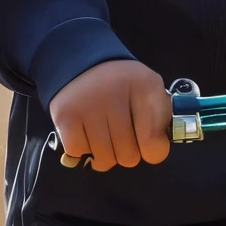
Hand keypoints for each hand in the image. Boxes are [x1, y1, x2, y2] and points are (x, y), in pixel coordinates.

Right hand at [50, 59, 172, 171]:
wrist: (83, 66)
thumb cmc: (124, 88)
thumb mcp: (152, 94)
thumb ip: (161, 123)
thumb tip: (154, 153)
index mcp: (145, 86)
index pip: (153, 144)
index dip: (152, 150)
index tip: (146, 140)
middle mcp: (115, 93)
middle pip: (128, 157)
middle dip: (127, 153)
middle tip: (122, 134)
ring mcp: (87, 105)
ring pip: (104, 160)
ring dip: (106, 155)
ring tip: (105, 135)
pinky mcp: (65, 117)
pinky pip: (80, 153)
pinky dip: (84, 150)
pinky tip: (86, 133)